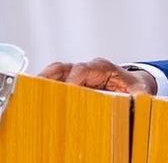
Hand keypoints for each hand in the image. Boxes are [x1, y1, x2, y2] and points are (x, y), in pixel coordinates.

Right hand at [38, 58, 156, 94]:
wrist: (133, 83)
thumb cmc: (134, 87)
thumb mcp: (139, 92)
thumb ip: (138, 96)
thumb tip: (139, 100)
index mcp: (102, 67)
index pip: (83, 69)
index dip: (72, 80)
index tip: (64, 90)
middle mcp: (87, 67)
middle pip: (64, 67)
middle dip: (49, 77)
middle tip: (36, 89)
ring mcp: (77, 72)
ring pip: (56, 71)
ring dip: (43, 80)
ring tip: (28, 91)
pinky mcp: (71, 80)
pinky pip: (55, 79)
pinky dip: (44, 84)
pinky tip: (34, 95)